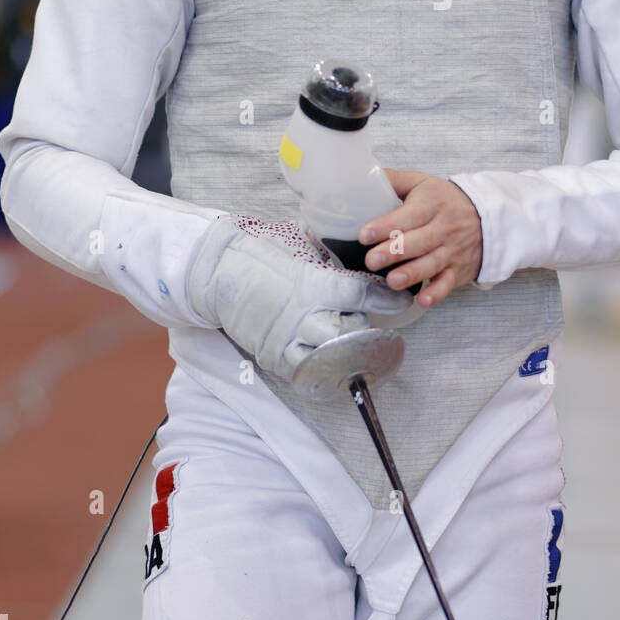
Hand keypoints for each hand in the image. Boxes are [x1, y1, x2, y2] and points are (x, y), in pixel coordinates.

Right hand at [186, 214, 411, 381]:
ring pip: (330, 356)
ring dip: (343, 349)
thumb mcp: (299, 247)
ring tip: (344, 340)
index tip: (401, 301)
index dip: (386, 299)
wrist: (217, 270)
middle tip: (362, 320)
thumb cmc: (259, 252)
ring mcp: (287, 338)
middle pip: (351, 331)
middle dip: (362, 327)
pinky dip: (318, 368)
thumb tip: (354, 255)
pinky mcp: (271, 354)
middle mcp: (304, 314)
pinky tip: (325, 361)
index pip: (361, 295)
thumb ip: (327, 258)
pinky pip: (303, 371)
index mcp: (312, 283)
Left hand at [359, 170, 482, 309]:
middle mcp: (443, 229)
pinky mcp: (458, 271)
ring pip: (431, 264)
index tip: (364, 234)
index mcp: (431, 205)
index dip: (386, 225)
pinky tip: (422, 300)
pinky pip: (448, 283)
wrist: (487, 216)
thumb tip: (365, 176)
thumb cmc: (446, 200)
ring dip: (412, 274)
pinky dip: (436, 293)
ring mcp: (451, 251)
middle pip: (418, 242)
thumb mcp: (423, 183)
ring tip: (392, 281)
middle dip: (394, 252)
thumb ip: (394, 180)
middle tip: (372, 260)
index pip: (408, 216)